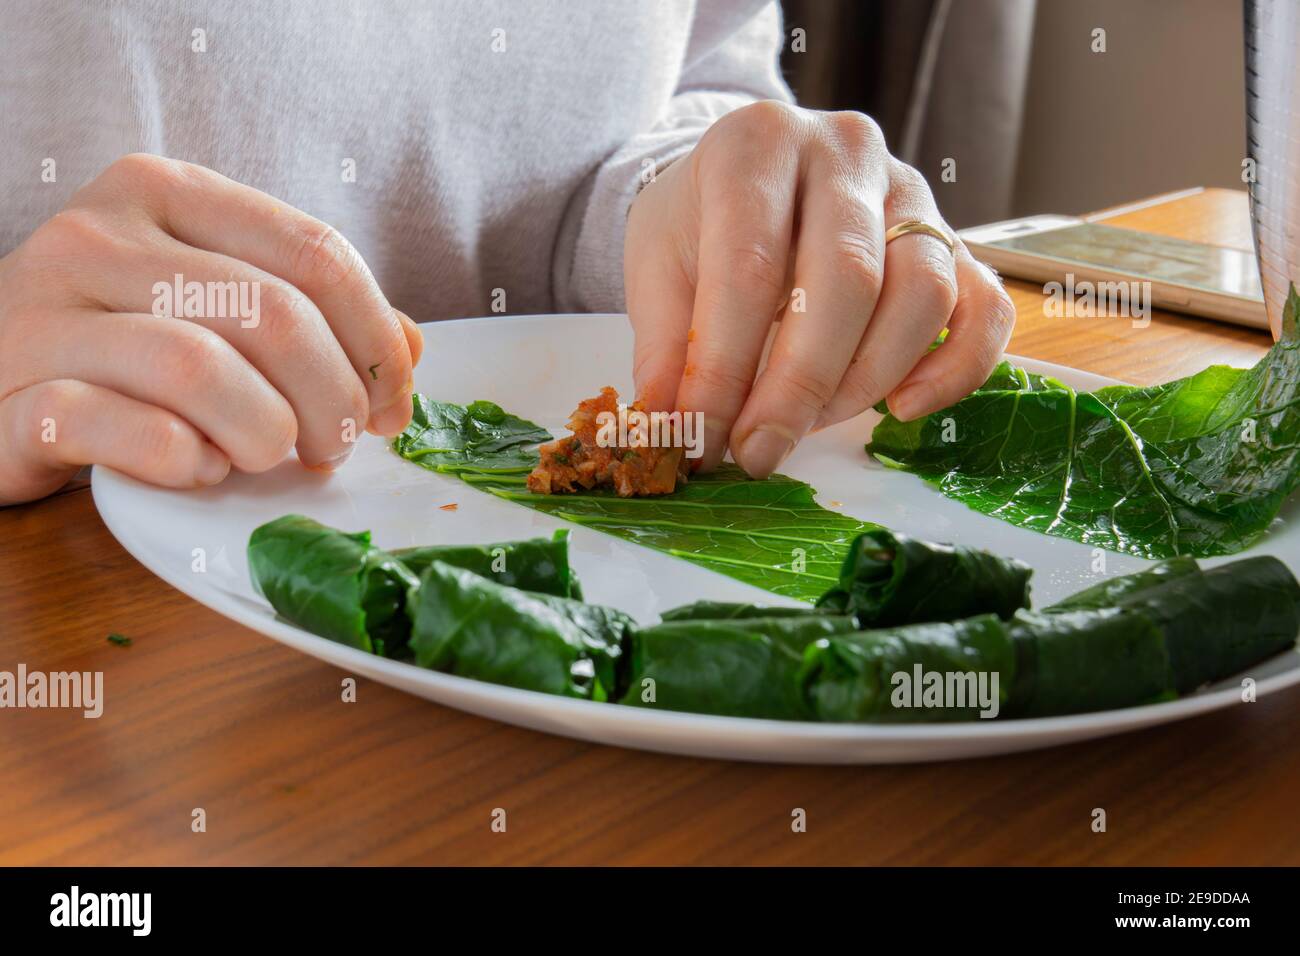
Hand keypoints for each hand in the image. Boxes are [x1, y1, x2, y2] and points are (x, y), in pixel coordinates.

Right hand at [0, 154, 422, 504]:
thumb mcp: (216, 304)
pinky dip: (186, 461)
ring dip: (263, 432)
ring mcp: (45, 311)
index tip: (393, 405)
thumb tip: (413, 349)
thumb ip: (312, 313)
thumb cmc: (118, 343)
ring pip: (200, 368)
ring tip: (264, 455)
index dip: (377, 339)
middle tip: (334, 447)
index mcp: (165, 190)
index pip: (315, 252)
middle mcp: (100, 234)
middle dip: (331, 398)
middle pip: (272, 313)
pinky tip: (198, 469)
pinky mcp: (12, 397)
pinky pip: (126, 428)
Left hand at [625, 101, 1014, 477]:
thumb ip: (666, 346)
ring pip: (923, 290)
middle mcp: (845, 152)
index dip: (725, 367)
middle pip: (847, 277)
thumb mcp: (658, 266)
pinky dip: (954, 369)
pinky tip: (902, 407)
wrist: (748, 178)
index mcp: (759, 144)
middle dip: (799, 385)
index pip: (750, 267)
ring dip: (866, 378)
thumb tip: (671, 431)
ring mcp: (911, 192)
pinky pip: (984, 307)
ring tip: (810, 422)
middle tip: (761, 451)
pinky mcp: (954, 239)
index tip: (704, 438)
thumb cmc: (700, 223)